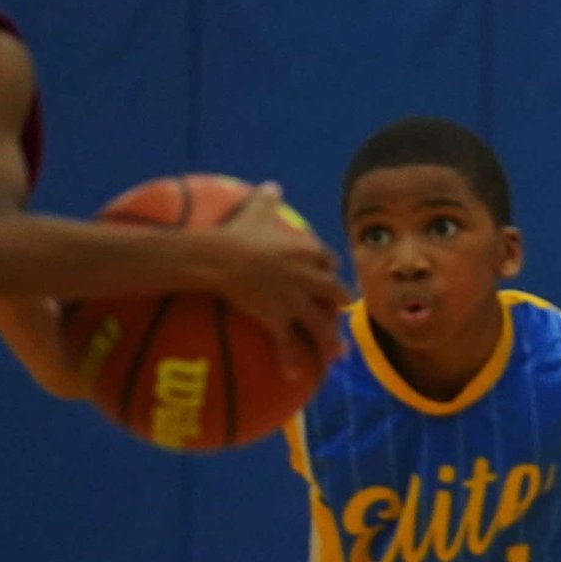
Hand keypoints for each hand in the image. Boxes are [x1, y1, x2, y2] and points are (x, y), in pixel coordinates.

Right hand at [210, 181, 346, 380]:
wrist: (217, 256)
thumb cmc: (234, 232)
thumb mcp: (255, 210)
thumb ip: (267, 199)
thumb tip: (272, 184)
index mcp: (307, 253)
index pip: (329, 261)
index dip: (330, 269)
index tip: (330, 275)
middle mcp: (309, 278)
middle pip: (337, 294)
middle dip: (342, 305)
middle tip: (343, 314)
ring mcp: (295, 300)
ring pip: (321, 325)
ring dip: (329, 341)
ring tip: (335, 355)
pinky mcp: (278, 318)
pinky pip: (288, 344)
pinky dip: (292, 361)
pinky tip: (294, 377)